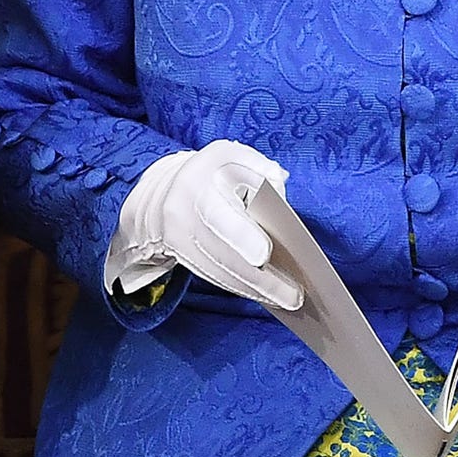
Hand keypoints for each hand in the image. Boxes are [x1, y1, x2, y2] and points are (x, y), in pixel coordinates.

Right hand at [108, 139, 302, 309]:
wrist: (165, 190)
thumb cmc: (211, 172)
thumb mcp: (233, 156)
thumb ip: (258, 169)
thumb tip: (279, 190)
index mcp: (195, 183)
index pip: (218, 214)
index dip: (241, 236)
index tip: (265, 256)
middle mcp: (180, 215)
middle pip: (222, 253)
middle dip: (259, 278)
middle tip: (293, 296)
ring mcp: (177, 241)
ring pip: (218, 271)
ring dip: (253, 290)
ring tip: (286, 300)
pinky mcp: (183, 259)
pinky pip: (214, 277)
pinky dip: (241, 288)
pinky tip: (265, 295)